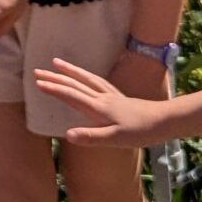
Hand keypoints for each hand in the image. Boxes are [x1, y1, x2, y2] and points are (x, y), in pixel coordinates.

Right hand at [34, 58, 178, 146]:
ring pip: (86, 79)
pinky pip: (97, 82)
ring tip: (57, 63)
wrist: (164, 121)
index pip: (71, 95)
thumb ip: (91, 137)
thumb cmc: (141, 132)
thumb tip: (67, 135)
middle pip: (75, 84)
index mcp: (98, 108)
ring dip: (70, 71)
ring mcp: (111, 96)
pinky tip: (86, 77)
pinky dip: (86, 76)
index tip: (37, 82)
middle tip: (36, 71)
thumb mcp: (115, 139)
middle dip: (55, 77)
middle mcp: (102, 98)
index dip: (54, 88)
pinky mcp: (118, 97)